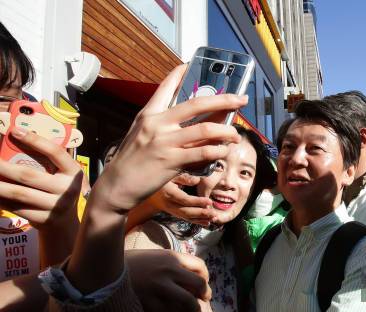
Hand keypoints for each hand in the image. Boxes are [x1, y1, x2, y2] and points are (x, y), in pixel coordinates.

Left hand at [0, 129, 82, 231]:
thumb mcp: (61, 175)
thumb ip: (46, 162)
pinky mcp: (44, 219)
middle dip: (3, 167)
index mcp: (73, 172)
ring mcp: (56, 206)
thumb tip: (16, 142)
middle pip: (29, 175)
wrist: (65, 222)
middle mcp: (68, 189)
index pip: (55, 153)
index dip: (36, 141)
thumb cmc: (59, 191)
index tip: (15, 132)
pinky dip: (2, 200)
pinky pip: (17, 208)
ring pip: (19, 193)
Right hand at [92, 65, 246, 214]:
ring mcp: (164, 142)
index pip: (165, 88)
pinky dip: (218, 151)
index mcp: (149, 115)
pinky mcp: (171, 162)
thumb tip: (192, 123)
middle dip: (224, 100)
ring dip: (226, 132)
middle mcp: (157, 124)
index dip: (178, 74)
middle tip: (241, 100)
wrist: (117, 186)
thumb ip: (162, 125)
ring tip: (235, 135)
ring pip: (206, 130)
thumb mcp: (141, 135)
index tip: (189, 64)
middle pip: (197, 104)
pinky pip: (203, 153)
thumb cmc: (132, 162)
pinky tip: (223, 151)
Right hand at [126, 249, 211, 311]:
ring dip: (189, 308)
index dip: (205, 277)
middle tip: (203, 300)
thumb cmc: (134, 262)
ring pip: (187, 302)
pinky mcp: (148, 300)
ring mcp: (159, 286)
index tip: (203, 284)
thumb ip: (173, 263)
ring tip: (188, 310)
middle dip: (204, 295)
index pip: (201, 266)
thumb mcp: (156, 256)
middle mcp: (168, 270)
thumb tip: (192, 271)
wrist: (107, 268)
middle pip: (199, 285)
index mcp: (171, 257)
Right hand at [147, 173, 213, 224]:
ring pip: (187, 217)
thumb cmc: (163, 181)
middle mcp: (170, 204)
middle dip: (201, 213)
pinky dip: (197, 221)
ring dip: (200, 219)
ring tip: (213, 219)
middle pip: (186, 211)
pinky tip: (207, 222)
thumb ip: (184, 178)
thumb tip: (197, 180)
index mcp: (170, 193)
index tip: (209, 201)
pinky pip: (186, 219)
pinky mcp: (174, 213)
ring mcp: (171, 211)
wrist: (150, 191)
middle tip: (213, 213)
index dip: (198, 202)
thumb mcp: (171, 175)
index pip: (185, 200)